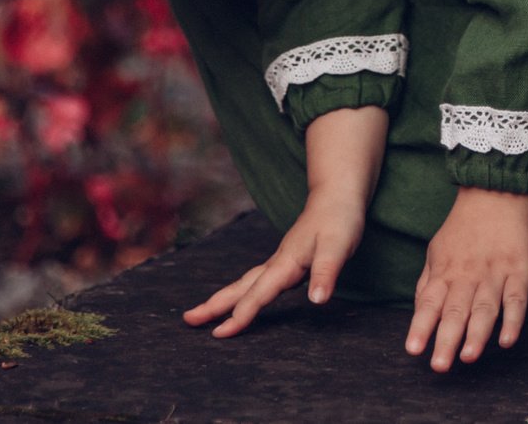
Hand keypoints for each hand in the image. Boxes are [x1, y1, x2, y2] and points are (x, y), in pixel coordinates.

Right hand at [182, 179, 366, 336]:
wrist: (337, 194)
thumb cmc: (339, 219)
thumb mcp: (339, 246)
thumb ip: (326, 273)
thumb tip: (316, 301)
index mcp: (286, 262)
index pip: (259, 293)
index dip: (241, 315)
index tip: (219, 334)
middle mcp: (277, 263)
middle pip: (241, 287)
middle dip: (214, 305)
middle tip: (188, 320)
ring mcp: (280, 261)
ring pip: (246, 283)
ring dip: (224, 299)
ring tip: (202, 313)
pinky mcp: (286, 261)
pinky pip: (258, 281)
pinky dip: (243, 292)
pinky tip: (242, 298)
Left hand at [407, 187, 527, 370]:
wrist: (496, 195)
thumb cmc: (463, 229)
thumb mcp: (435, 251)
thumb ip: (427, 283)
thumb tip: (418, 312)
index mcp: (445, 272)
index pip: (429, 303)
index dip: (421, 327)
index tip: (413, 350)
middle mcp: (468, 276)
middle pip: (456, 311)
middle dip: (447, 340)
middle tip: (439, 366)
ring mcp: (495, 274)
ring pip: (485, 308)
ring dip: (477, 334)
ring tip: (468, 357)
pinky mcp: (520, 272)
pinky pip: (516, 299)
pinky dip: (513, 320)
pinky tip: (507, 340)